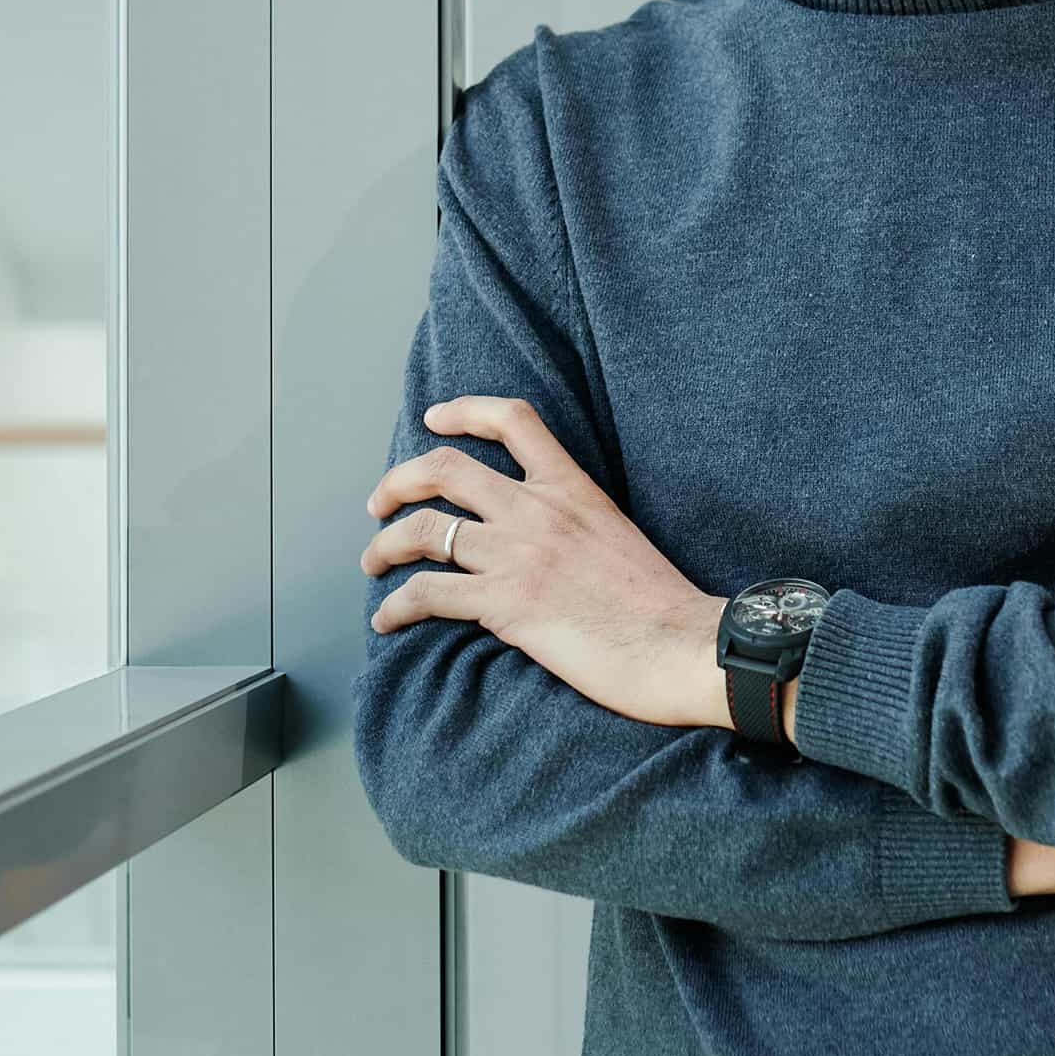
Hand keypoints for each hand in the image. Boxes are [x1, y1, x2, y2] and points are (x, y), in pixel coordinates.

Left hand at [363, 394, 726, 727]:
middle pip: (444, 467)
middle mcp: (538, 510)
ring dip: (384, 546)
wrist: (681, 646)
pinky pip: (428, 593)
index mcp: (572, 488)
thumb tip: (540, 544)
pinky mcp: (506, 604)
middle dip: (397, 482)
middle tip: (379, 505)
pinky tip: (388, 619)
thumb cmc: (661, 605)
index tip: (434, 418)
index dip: (464, 410)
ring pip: (424, 529)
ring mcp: (519, 554)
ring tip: (373, 563)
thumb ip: (574, 525)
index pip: (514, 420)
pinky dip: (396, 606)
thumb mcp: (618, 537)